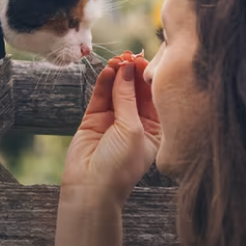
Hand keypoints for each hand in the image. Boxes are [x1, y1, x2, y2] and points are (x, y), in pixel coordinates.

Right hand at [62, 57, 160, 207]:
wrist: (91, 188)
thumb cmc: (120, 166)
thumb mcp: (133, 129)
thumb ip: (128, 98)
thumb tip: (127, 69)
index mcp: (154, 130)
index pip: (154, 98)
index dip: (150, 79)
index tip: (147, 61)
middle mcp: (135, 124)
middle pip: (136, 91)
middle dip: (134, 73)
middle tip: (131, 56)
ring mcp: (113, 120)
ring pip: (117, 91)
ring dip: (118, 75)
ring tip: (118, 60)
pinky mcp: (94, 119)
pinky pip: (101, 96)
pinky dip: (104, 83)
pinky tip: (108, 70)